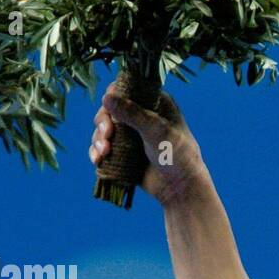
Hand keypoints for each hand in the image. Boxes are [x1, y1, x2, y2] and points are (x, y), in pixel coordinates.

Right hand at [90, 84, 207, 205]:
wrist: (181, 189)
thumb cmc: (177, 155)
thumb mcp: (157, 131)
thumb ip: (133, 114)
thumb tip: (106, 97)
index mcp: (155, 103)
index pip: (126, 89)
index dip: (113, 97)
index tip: (110, 111)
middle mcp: (142, 116)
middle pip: (110, 110)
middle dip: (103, 123)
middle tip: (107, 135)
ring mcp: (132, 135)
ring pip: (104, 129)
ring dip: (99, 139)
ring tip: (104, 153)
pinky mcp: (125, 153)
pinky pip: (104, 147)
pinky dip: (97, 152)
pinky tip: (98, 160)